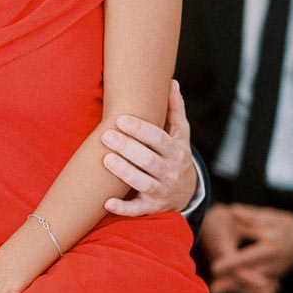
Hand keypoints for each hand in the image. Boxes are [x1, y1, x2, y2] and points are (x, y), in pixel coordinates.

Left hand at [102, 79, 196, 215]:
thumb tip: (171, 82)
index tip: (121, 119)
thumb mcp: (180, 135)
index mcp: (176, 152)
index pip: (159, 139)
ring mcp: (161, 192)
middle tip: (106, 136)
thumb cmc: (175, 155)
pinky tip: (107, 202)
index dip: (141, 130)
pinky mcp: (151, 208)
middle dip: (128, 148)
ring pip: (143, 183)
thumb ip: (175, 110)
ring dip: (124, 172)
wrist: (186, 193)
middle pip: (149, 160)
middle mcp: (170, 172)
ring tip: (105, 159)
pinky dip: (123, 208)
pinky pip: (137, 210)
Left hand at [211, 204, 292, 288]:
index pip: (249, 256)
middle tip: (214, 289)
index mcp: (272, 247)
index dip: (232, 263)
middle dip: (232, 283)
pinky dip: (243, 288)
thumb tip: (233, 210)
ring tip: (216, 290)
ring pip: (253, 284)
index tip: (216, 267)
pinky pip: (256, 285)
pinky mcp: (273, 277)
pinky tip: (226, 288)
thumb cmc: (285, 225)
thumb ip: (251, 216)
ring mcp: (275, 272)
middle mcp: (274, 263)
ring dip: (235, 288)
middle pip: (250, 276)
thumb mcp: (271, 217)